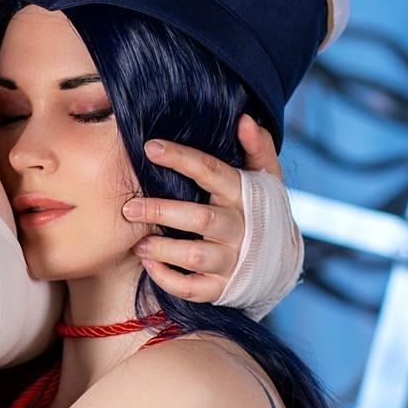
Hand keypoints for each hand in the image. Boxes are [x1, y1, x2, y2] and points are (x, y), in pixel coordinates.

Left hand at [119, 116, 275, 302]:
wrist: (279, 261)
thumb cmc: (261, 210)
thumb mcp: (266, 177)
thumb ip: (257, 146)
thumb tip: (244, 119)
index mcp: (245, 196)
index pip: (211, 172)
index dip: (181, 158)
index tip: (150, 148)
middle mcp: (239, 229)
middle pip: (199, 218)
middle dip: (161, 211)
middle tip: (128, 208)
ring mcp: (231, 261)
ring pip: (193, 256)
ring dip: (162, 249)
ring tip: (138, 242)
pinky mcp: (220, 288)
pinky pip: (190, 288)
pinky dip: (166, 279)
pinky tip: (148, 263)